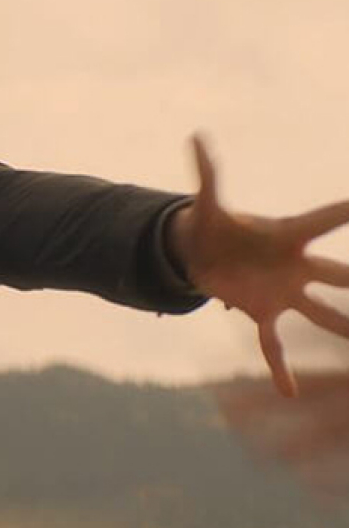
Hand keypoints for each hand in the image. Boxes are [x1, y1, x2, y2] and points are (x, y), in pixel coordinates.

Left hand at [169, 134, 348, 396]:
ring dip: (343, 328)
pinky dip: (278, 367)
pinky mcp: (261, 313)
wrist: (201, 253)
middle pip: (340, 275)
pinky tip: (287, 392)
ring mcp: (283, 293)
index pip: (327, 220)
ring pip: (322, 314)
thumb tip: (194, 135)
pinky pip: (273, 345)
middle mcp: (295, 266)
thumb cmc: (212, 225)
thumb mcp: (206, 203)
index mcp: (287, 235)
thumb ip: (206, 173)